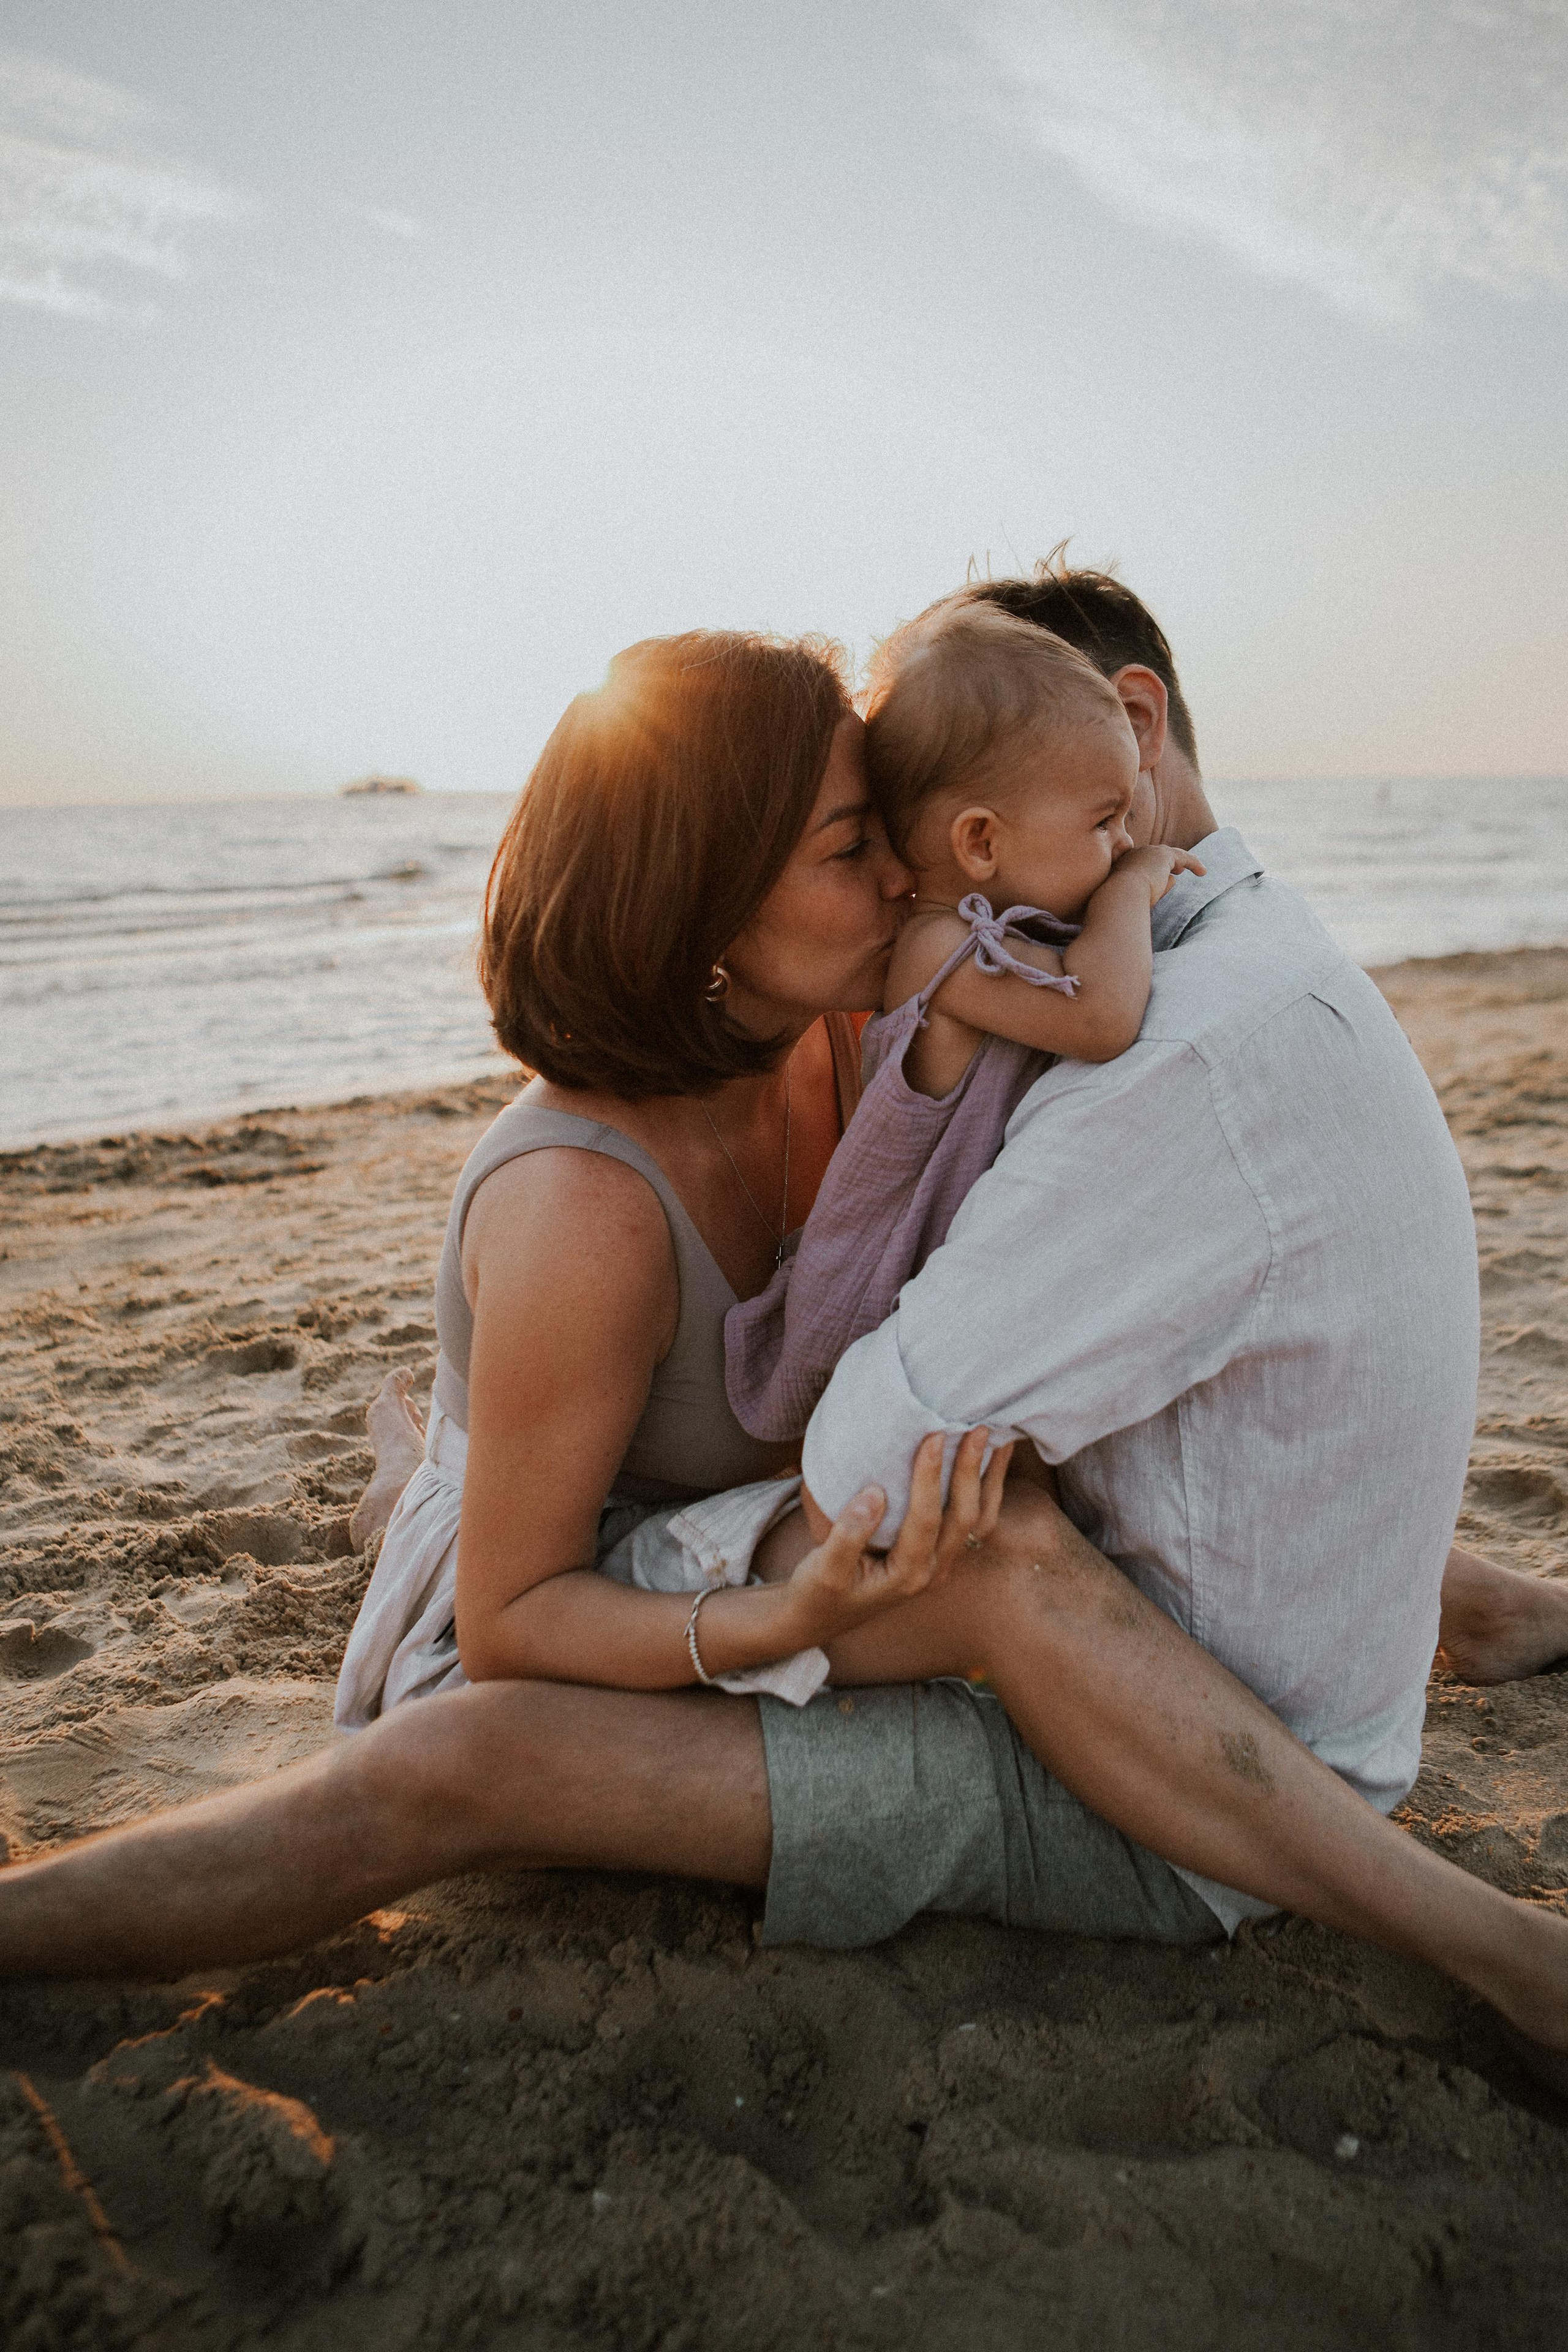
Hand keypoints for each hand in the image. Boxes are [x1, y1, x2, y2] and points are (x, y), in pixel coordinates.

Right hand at [787, 1427, 1013, 1645]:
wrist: (820, 1616)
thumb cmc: (818, 1592)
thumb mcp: (824, 1569)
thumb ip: (848, 1535)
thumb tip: (874, 1494)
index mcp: (906, 1575)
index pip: (926, 1519)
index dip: (930, 1477)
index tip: (932, 1437)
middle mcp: (931, 1570)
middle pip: (965, 1518)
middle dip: (971, 1471)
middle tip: (978, 1429)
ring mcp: (938, 1563)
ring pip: (978, 1521)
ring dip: (989, 1481)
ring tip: (998, 1440)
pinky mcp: (936, 1553)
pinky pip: (971, 1523)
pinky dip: (983, 1491)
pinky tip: (987, 1462)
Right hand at [1106, 843, 1206, 906]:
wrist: (1121, 895)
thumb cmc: (1124, 901)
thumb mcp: (1138, 895)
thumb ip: (1156, 886)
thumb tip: (1173, 879)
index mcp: (1124, 863)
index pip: (1144, 862)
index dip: (1156, 867)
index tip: (1166, 875)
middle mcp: (1136, 854)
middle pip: (1158, 855)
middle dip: (1170, 861)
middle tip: (1179, 870)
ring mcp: (1148, 852)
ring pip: (1171, 855)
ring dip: (1184, 862)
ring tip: (1196, 870)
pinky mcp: (1163, 856)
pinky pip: (1183, 857)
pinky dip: (1193, 863)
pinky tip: (1203, 872)